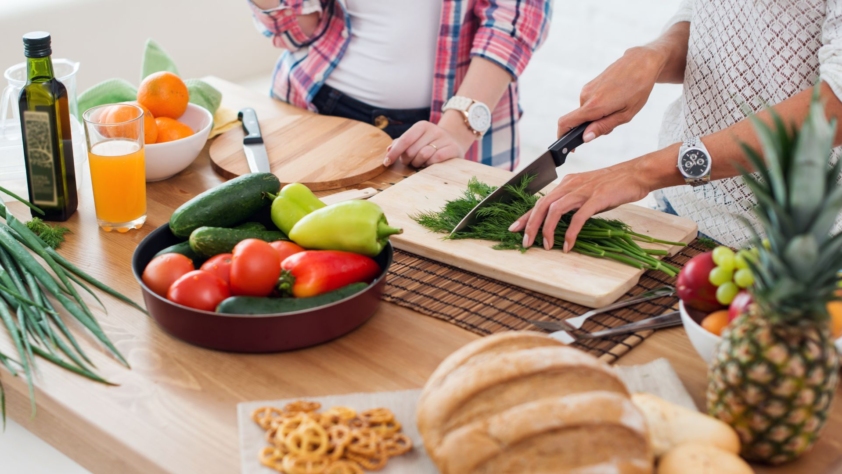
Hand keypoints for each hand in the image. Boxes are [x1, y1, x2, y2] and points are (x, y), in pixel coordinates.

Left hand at [383, 120, 468, 167]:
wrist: (455, 141)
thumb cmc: (430, 143)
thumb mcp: (416, 139)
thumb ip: (401, 143)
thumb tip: (388, 150)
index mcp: (422, 126)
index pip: (404, 140)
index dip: (394, 152)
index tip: (386, 163)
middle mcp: (433, 129)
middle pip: (412, 150)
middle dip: (407, 160)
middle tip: (410, 163)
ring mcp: (444, 138)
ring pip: (423, 155)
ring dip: (418, 164)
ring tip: (421, 164)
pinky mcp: (453, 148)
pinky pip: (436, 159)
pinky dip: (430, 164)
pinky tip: (430, 164)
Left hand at [508, 159, 657, 251]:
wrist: (636, 174)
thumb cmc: (614, 185)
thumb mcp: (587, 192)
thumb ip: (573, 203)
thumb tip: (560, 221)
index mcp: (567, 183)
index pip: (541, 200)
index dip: (526, 216)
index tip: (515, 228)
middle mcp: (571, 185)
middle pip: (542, 205)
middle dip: (530, 224)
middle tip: (526, 242)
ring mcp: (583, 191)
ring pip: (555, 210)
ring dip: (547, 229)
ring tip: (546, 246)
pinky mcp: (596, 198)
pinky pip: (578, 217)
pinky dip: (570, 232)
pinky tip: (567, 244)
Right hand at [557, 46, 665, 141]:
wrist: (641, 62)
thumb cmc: (638, 88)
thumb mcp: (625, 114)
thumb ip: (603, 127)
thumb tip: (585, 138)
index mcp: (594, 105)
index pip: (566, 123)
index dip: (563, 137)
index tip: (570, 146)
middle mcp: (586, 96)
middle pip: (578, 121)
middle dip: (591, 127)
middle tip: (613, 123)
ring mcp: (587, 89)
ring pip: (585, 112)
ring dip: (596, 117)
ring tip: (617, 108)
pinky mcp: (590, 84)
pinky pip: (589, 103)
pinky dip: (598, 108)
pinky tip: (614, 100)